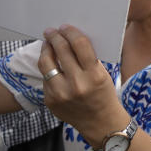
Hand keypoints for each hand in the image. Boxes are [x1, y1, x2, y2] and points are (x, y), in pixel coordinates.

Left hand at [38, 26, 129, 145]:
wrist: (100, 123)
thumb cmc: (104, 95)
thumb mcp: (103, 75)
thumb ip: (88, 59)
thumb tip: (72, 40)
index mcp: (94, 75)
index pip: (80, 45)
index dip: (71, 33)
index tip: (66, 27)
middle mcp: (76, 84)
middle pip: (61, 51)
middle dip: (55, 38)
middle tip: (51, 31)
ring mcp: (60, 94)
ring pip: (46, 64)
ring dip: (46, 50)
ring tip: (47, 44)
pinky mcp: (50, 101)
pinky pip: (45, 79)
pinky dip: (48, 69)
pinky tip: (51, 65)